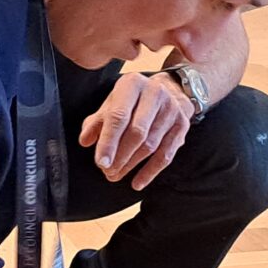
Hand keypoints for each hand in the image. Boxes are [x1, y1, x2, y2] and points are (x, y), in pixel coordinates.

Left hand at [80, 71, 193, 188]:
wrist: (169, 91)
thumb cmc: (132, 101)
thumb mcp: (111, 104)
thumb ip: (96, 122)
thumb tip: (85, 141)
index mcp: (132, 84)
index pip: (119, 116)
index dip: (109, 142)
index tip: (101, 162)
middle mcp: (155, 93)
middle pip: (137, 132)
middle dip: (120, 156)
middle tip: (107, 172)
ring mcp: (171, 109)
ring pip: (151, 145)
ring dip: (131, 164)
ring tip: (115, 175)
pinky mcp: (182, 125)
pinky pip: (166, 154)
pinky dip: (150, 171)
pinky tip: (137, 182)